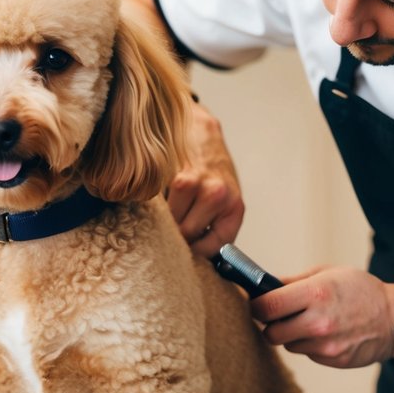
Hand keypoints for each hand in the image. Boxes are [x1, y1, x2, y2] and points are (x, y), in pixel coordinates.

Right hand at [166, 103, 243, 257]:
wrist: (201, 133)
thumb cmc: (211, 172)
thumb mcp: (223, 201)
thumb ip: (212, 227)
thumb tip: (194, 260)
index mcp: (234, 209)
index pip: (213, 248)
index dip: (195, 254)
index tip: (184, 252)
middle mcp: (221, 198)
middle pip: (188, 236)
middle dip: (177, 236)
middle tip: (170, 228)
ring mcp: (201, 187)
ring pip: (173, 223)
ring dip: (166, 219)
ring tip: (167, 208)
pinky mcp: (181, 178)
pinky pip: (164, 206)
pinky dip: (159, 205)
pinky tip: (163, 194)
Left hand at [251, 267, 393, 368]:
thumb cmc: (360, 290)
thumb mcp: (327, 273)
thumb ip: (293, 281)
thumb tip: (264, 286)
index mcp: (315, 293)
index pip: (266, 306)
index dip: (256, 306)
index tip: (257, 304)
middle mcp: (319, 321)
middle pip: (271, 333)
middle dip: (271, 324)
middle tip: (280, 316)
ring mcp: (326, 344)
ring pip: (288, 345)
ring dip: (291, 335)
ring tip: (310, 322)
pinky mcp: (333, 360)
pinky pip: (307, 354)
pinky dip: (309, 345)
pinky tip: (326, 333)